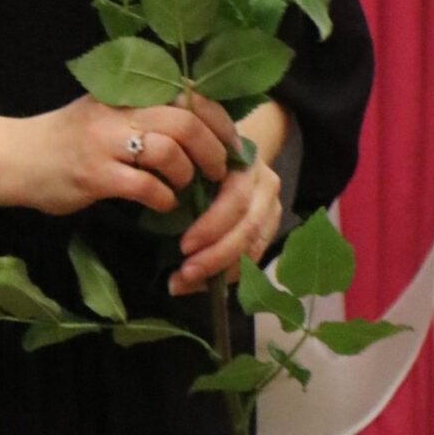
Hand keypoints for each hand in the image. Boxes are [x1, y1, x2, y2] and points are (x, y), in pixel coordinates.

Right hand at [21, 87, 239, 216]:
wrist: (16, 157)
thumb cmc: (66, 136)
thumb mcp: (106, 110)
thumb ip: (143, 110)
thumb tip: (199, 124)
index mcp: (125, 91)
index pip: (186, 94)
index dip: (218, 119)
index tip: (232, 142)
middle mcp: (118, 110)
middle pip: (185, 120)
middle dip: (212, 148)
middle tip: (219, 170)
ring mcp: (105, 141)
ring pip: (169, 150)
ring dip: (187, 173)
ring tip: (186, 186)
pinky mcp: (94, 175)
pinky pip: (144, 186)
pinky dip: (162, 197)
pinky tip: (162, 203)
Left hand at [167, 132, 281, 296]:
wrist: (230, 153)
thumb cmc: (202, 158)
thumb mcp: (193, 162)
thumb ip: (183, 186)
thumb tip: (160, 220)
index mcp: (244, 163)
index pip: (235, 200)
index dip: (211, 227)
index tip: (183, 247)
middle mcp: (265, 184)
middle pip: (247, 228)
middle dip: (216, 256)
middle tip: (185, 273)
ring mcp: (273, 206)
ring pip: (255, 247)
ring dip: (221, 271)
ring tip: (189, 282)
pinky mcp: (272, 226)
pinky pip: (255, 257)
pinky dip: (229, 273)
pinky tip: (204, 281)